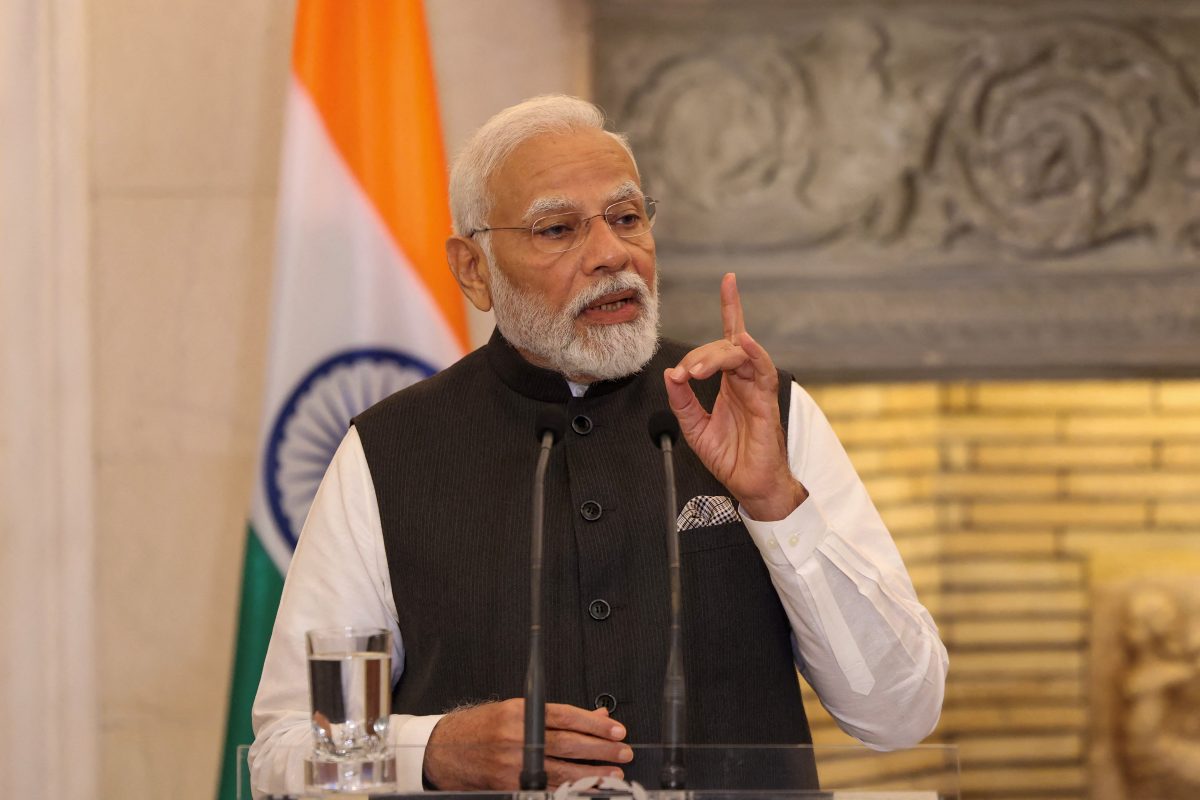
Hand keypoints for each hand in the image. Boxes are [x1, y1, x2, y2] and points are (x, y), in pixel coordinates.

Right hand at [422, 699, 631, 789]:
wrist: (444, 750)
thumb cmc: (481, 727)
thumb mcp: (516, 710)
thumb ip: (556, 715)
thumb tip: (595, 715)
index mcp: (520, 712)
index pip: (566, 717)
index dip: (595, 724)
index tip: (616, 729)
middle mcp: (517, 737)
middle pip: (568, 743)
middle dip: (600, 748)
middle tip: (623, 750)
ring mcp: (512, 764)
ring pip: (561, 769)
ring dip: (591, 772)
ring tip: (614, 773)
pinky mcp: (508, 785)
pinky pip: (544, 787)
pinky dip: (568, 788)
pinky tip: (585, 788)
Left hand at [663, 273, 807, 520]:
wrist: (750, 486)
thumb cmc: (730, 457)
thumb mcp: (694, 427)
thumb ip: (682, 401)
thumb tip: (671, 374)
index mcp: (730, 382)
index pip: (727, 339)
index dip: (731, 307)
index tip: (729, 280)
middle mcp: (745, 380)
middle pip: (724, 346)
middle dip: (700, 355)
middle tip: (686, 376)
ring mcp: (758, 388)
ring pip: (739, 353)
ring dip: (715, 356)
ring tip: (696, 372)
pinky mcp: (767, 401)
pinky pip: (762, 369)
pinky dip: (752, 353)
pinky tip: (742, 342)